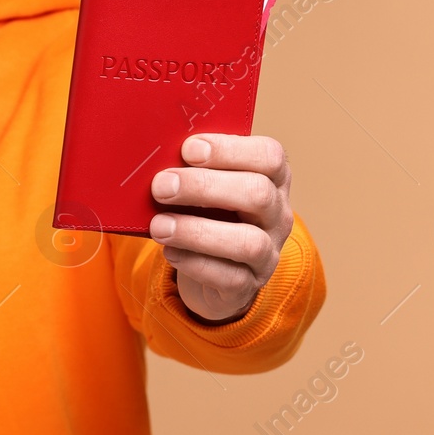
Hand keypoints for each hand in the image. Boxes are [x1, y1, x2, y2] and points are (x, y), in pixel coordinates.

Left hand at [148, 133, 292, 322]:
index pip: (269, 155)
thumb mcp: (204, 183)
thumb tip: (155, 154)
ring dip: (197, 231)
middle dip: (204, 187)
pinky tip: (170, 251)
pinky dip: (195, 263)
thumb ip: (192, 167)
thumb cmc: (204, 210)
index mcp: (272, 177)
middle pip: (258, 194)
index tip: (188, 149)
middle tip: (161, 186)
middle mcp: (278, 214)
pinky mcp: (250, 285)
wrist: (212, 266)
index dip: (230, 149)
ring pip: (248, 242)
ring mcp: (269, 252)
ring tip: (159, 225)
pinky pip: (230, 278)